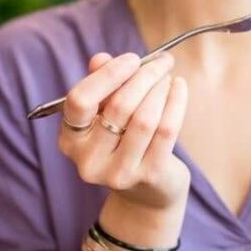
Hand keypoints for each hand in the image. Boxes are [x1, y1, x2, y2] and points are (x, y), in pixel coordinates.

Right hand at [58, 52, 189, 211]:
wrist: (147, 192)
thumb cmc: (124, 142)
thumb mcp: (106, 116)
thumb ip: (101, 87)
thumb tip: (101, 58)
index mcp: (70, 140)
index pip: (80, 100)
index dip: (108, 75)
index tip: (132, 59)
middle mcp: (88, 160)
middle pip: (119, 106)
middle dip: (144, 77)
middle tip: (161, 62)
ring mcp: (119, 172)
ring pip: (145, 118)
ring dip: (160, 89)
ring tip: (168, 77)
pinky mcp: (149, 175)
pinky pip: (166, 130)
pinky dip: (176, 103)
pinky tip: (180, 87)